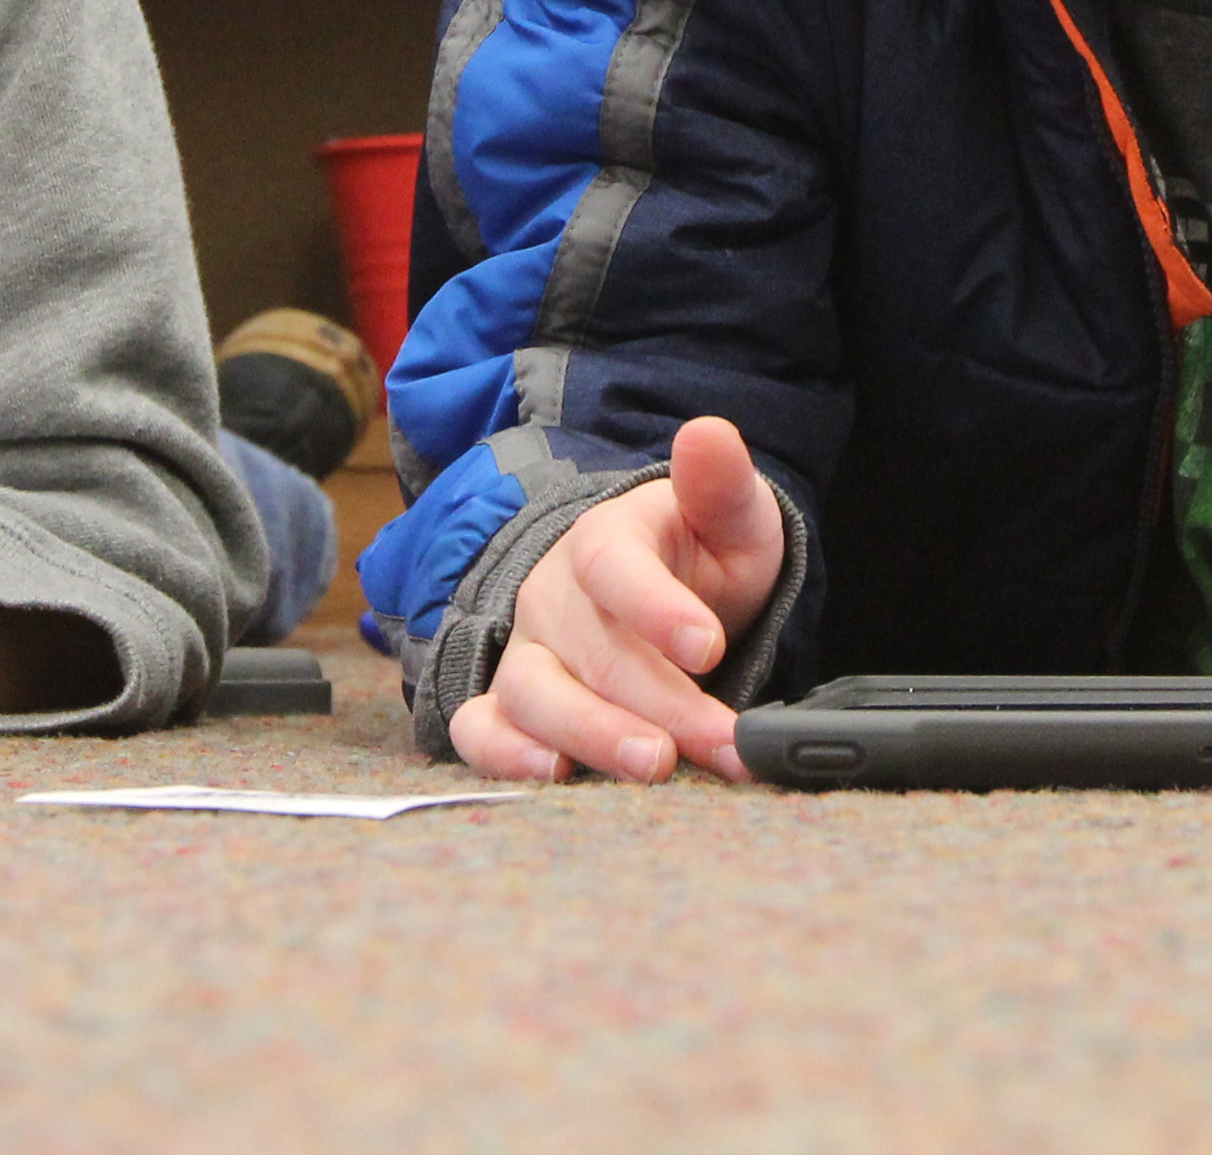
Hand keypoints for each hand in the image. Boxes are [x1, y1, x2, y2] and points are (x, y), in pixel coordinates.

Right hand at [450, 414, 784, 785]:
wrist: (658, 591)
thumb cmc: (696, 556)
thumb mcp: (728, 517)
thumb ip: (721, 484)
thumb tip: (710, 433)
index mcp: (604, 539)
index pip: (611, 564)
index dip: (655, 606)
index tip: (709, 646)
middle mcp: (552, 596)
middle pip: (587, 648)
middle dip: (656, 701)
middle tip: (716, 741)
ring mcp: (525, 652)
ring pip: (532, 694)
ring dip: (591, 736)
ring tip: (653, 767)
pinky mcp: (509, 705)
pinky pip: (482, 732)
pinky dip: (505, 758)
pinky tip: (555, 778)